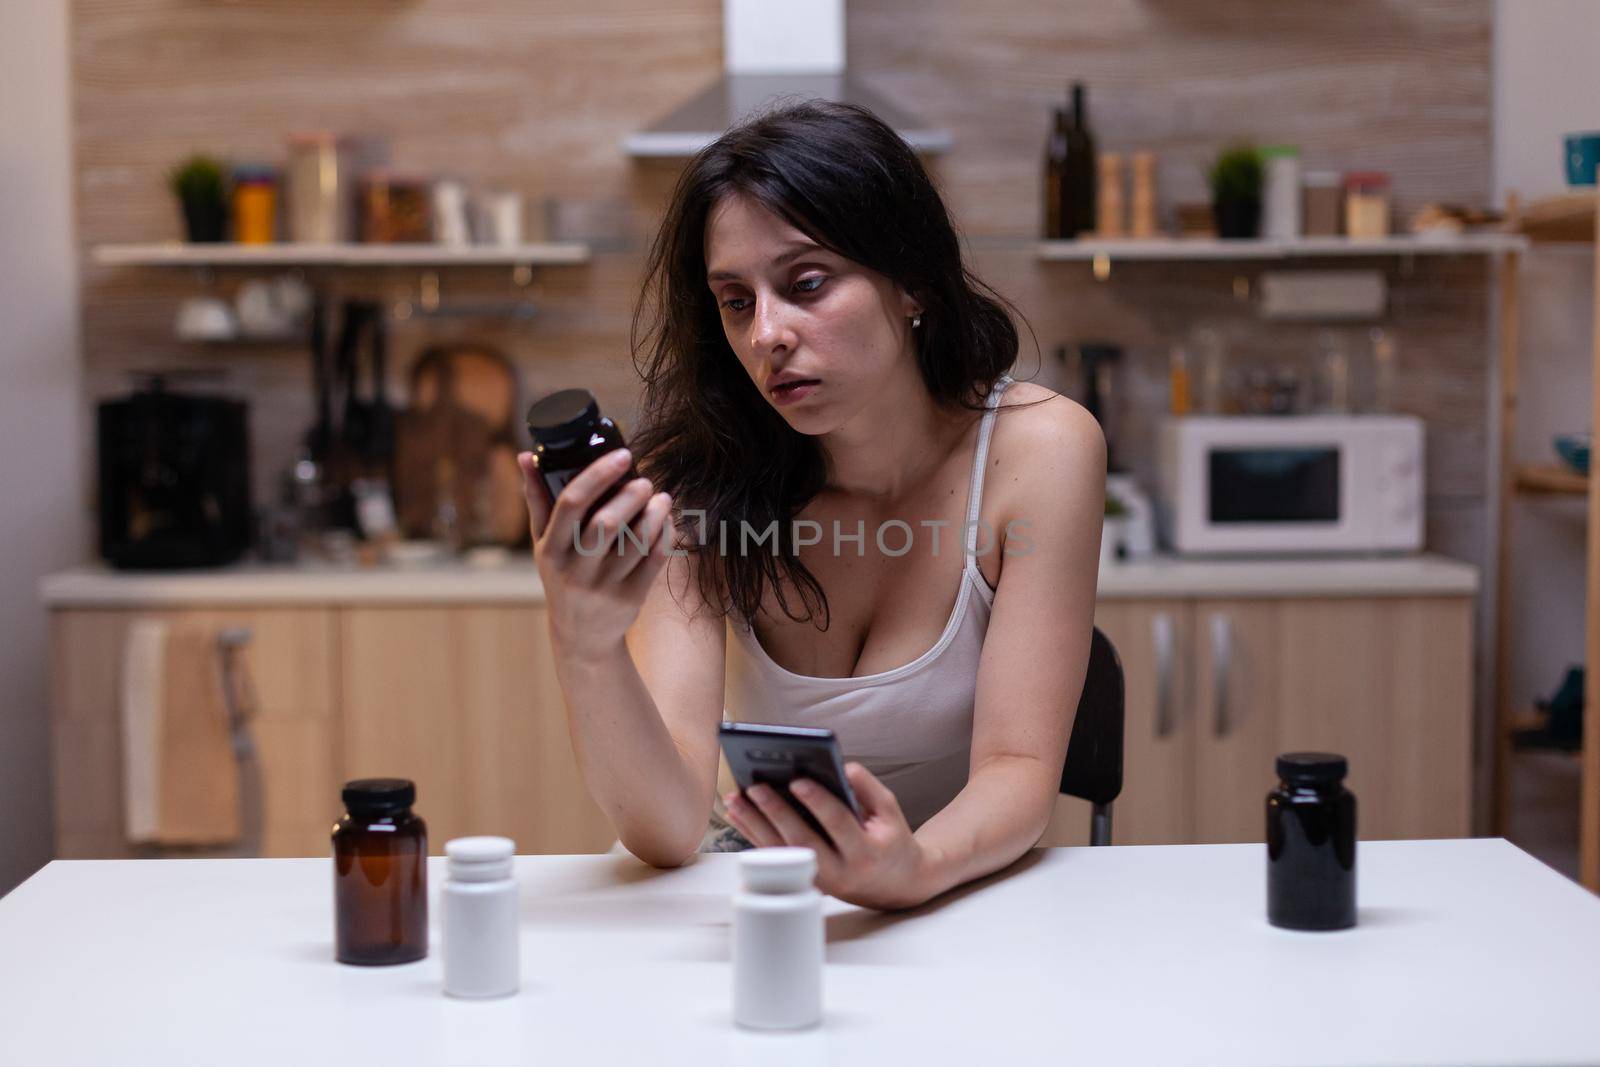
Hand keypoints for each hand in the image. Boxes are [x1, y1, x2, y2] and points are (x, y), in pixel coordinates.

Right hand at [518, 448, 675, 651]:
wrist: (581, 635)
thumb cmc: (561, 576)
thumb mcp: (543, 544)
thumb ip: (538, 500)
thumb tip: (526, 455)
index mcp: (551, 549)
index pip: (571, 503)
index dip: (598, 475)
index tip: (622, 455)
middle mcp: (575, 569)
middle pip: (606, 522)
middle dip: (631, 495)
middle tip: (646, 481)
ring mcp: (604, 586)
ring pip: (636, 541)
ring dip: (655, 514)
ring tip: (662, 498)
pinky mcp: (630, 598)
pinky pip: (654, 560)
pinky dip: (664, 536)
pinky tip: (666, 522)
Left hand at [722, 762, 932, 910]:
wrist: (896, 886)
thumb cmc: (891, 841)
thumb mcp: (891, 813)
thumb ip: (869, 788)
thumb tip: (842, 766)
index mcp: (865, 852)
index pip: (838, 823)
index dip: (818, 801)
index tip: (797, 780)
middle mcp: (840, 872)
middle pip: (801, 840)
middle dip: (776, 812)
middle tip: (755, 787)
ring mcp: (819, 881)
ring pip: (781, 852)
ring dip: (755, 824)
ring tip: (735, 798)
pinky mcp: (805, 881)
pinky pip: (776, 857)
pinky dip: (754, 834)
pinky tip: (739, 814)